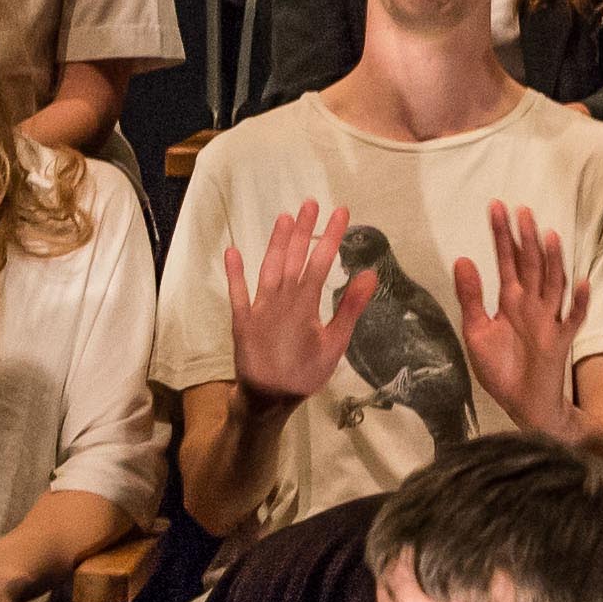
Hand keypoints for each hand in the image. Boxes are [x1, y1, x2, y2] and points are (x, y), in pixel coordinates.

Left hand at [219, 199, 376, 407]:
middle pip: (293, 258)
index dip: (331, 236)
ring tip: (284, 217)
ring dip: (276, 242)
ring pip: (268, 268)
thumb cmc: (306, 374)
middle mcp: (280, 299)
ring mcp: (258, 307)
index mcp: (305, 304)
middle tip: (310, 203)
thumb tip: (369, 274)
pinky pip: (236, 292)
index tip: (341, 213)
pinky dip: (234, 272)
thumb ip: (350, 308)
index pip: (321, 262)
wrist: (268, 398)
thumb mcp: (335, 345)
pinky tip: (233, 252)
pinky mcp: (241, 319)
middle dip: (303, 230)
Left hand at [448, 202, 588, 439]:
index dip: (502, 236)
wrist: (521, 404)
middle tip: (522, 210)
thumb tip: (462, 258)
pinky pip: (574, 318)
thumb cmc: (500, 368)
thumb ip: (471, 297)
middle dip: (526, 239)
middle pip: (532, 265)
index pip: (507, 261)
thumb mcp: (476, 331)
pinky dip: (581, 301)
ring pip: (553, 284)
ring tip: (549, 236)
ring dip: (553, 261)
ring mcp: (549, 320)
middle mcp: (531, 304)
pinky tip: (583, 281)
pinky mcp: (561, 341)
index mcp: (510, 300)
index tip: (497, 208)